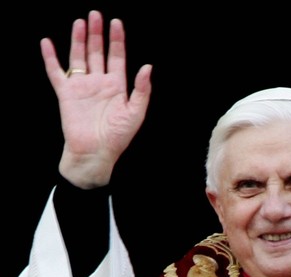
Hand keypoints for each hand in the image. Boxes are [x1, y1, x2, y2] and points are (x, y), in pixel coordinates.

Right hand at [41, 10, 151, 187]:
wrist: (95, 153)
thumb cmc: (117, 137)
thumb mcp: (136, 113)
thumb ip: (142, 90)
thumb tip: (148, 67)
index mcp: (117, 86)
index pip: (117, 57)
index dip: (117, 40)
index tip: (116, 23)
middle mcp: (99, 83)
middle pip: (97, 52)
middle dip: (97, 34)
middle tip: (96, 14)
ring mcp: (82, 87)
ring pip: (79, 57)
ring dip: (78, 39)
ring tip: (80, 22)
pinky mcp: (66, 94)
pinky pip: (56, 72)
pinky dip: (50, 58)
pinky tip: (47, 43)